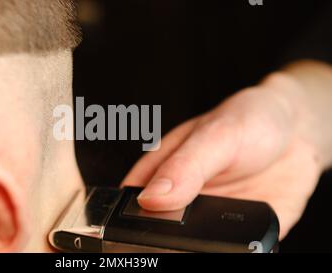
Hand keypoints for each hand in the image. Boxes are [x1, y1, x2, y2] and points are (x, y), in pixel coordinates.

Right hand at [122, 72, 323, 238]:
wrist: (299, 132)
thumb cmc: (250, 121)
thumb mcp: (216, 136)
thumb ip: (185, 166)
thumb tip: (151, 198)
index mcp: (163, 172)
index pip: (132, 203)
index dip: (126, 221)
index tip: (135, 233)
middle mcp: (182, 199)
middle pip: (159, 232)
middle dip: (162, 243)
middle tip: (176, 240)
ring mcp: (210, 218)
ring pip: (192, 247)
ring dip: (194, 251)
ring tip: (208, 241)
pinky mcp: (241, 233)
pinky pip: (233, 251)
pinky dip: (234, 253)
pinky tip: (240, 248)